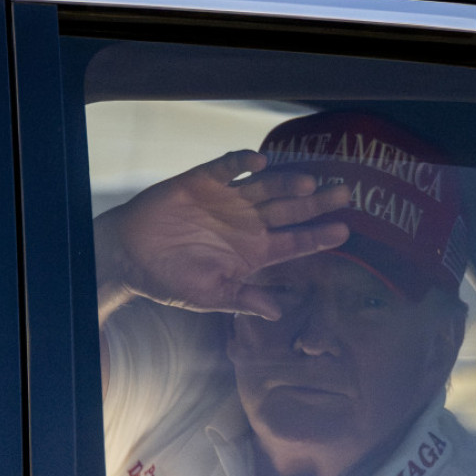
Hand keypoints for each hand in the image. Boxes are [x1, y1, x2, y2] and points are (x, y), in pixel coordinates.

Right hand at [96, 150, 349, 320]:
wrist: (129, 256)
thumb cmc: (170, 281)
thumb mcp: (209, 296)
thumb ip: (242, 299)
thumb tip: (275, 313)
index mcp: (253, 251)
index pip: (293, 242)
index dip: (318, 236)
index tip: (344, 231)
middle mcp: (246, 222)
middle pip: (290, 209)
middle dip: (317, 203)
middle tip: (346, 194)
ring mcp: (227, 200)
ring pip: (266, 187)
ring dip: (286, 183)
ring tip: (307, 183)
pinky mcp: (202, 181)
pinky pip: (227, 167)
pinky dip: (242, 162)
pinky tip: (260, 161)